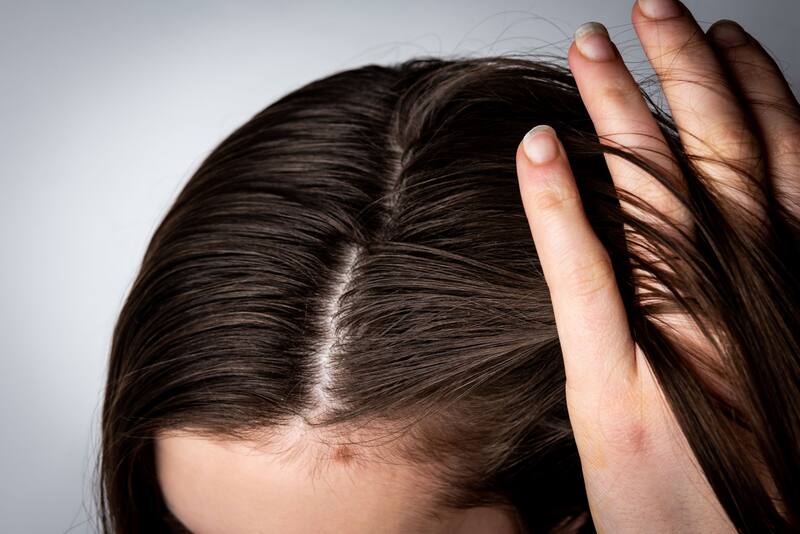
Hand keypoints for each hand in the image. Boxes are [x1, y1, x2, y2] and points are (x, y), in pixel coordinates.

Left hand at [514, 0, 799, 530]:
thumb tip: (719, 256)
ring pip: (659, 204)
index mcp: (792, 310)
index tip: (725, 41)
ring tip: (593, 49)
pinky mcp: (619, 398)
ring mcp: (689, 353)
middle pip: (720, 167)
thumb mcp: (777, 389)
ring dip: (621, 116)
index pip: (778, 177)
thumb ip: (754, 318)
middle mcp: (752, 315)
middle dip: (686, 78)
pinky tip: (535, 149)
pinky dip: (559, 212)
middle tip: (650, 8)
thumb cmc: (757, 498)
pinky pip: (588, 284)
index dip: (756, 100)